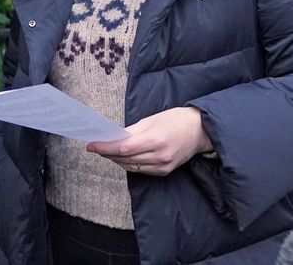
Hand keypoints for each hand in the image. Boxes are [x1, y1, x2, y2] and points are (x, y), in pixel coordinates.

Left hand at [86, 107, 213, 175]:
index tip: (91, 145)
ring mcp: (162, 166)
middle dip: (108, 153)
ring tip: (107, 151)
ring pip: (131, 166)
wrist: (201, 130)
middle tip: (96, 146)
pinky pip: (141, 170)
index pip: (123, 147)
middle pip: (125, 158)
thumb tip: (114, 138)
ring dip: (117, 159)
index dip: (105, 147)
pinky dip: (130, 164)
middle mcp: (159, 156)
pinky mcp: (164, 172)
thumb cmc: (177, 119)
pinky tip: (124, 157)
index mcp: (156, 139)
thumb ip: (132, 131)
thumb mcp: (153, 119)